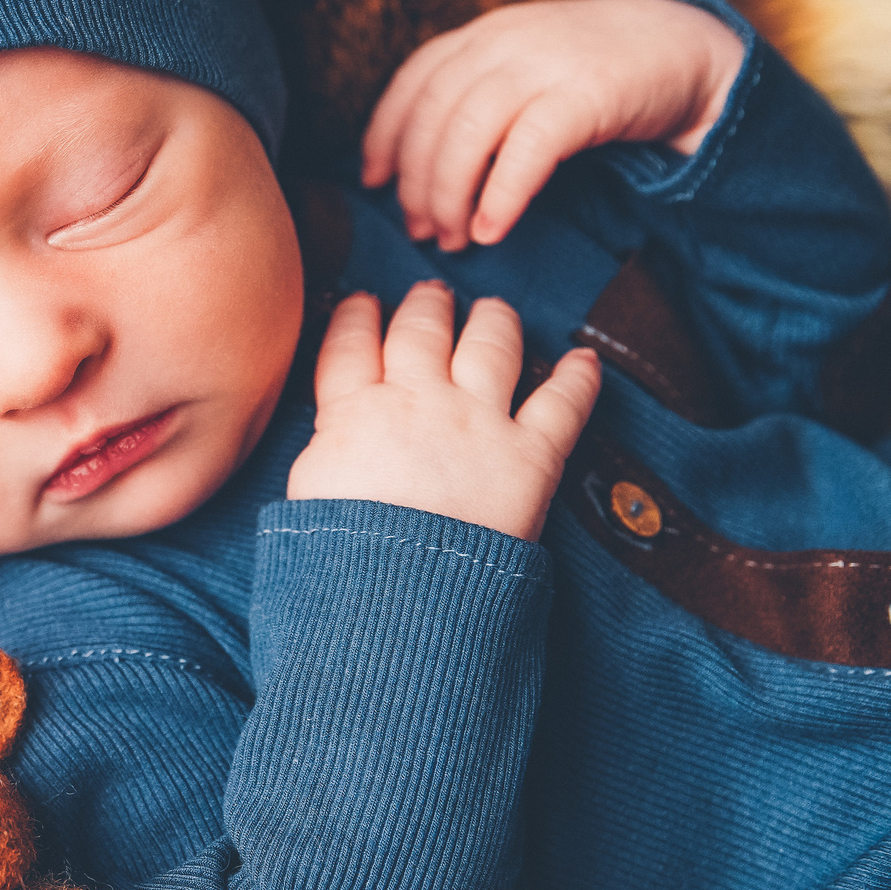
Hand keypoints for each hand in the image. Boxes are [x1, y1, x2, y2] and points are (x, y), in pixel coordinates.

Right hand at [287, 283, 600, 540]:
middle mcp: (418, 400)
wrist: (396, 594)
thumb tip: (332, 438)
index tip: (362, 303)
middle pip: (420, 332)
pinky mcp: (530, 454)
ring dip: (493, 321)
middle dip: (425, 307)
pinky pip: (561, 404)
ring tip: (493, 310)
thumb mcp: (306, 493)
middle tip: (430, 295)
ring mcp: (478, 421)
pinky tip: (584, 360)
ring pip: (490, 347)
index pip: (349, 345)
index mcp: (354, 411)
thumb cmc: (339, 553)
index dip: (355, 317)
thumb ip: (323, 449)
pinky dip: (578, 379)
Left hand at [361, 0, 745, 250]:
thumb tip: (419, 166)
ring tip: (451, 238)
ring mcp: (545, 63)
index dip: (384, 135)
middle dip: (417, 181)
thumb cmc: (594, 74)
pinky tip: (491, 229)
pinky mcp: (587, 93)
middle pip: (433, 116)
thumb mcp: (526, 69)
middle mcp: (506, 42)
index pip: (412, 83)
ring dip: (451, 195)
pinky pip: (527, 150)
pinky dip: (501, 195)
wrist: (686, 48)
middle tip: (418, 229)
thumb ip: (477, 97)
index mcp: (484, 35)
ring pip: (468, 134)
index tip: (372, 182)